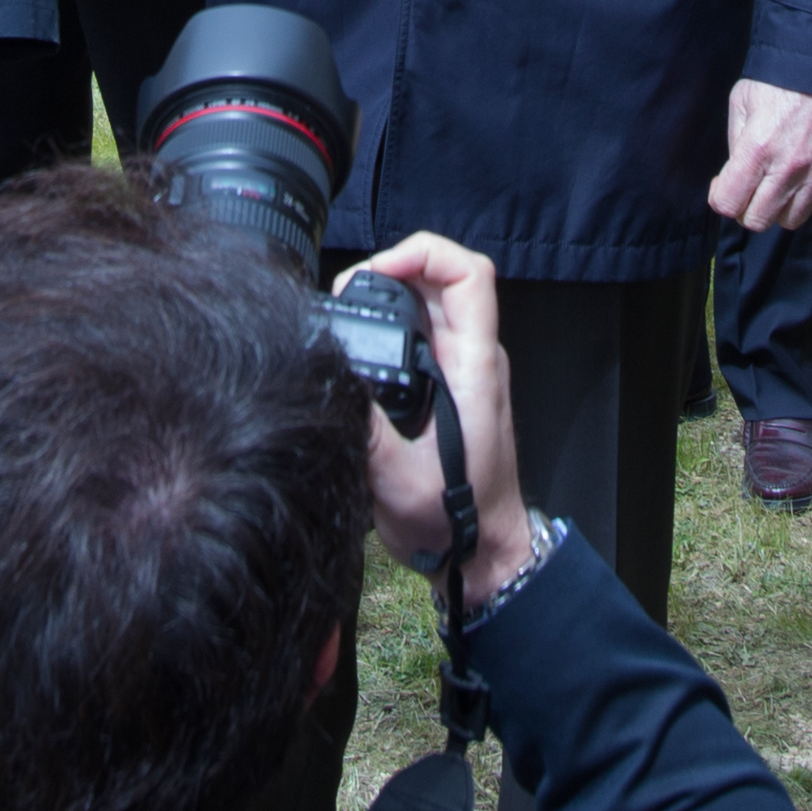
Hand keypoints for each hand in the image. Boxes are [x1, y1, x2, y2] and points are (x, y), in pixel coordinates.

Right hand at [355, 233, 541, 612]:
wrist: (482, 556)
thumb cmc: (458, 524)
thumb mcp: (399, 481)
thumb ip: (365, 431)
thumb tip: (329, 379)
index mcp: (475, 369)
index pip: (470, 276)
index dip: (423, 254)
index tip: (377, 272)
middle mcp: (473, 360)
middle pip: (440, 280)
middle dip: (390, 272)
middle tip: (345, 297)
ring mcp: (462, 372)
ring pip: (429, 305)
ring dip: (388, 299)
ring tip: (345, 318)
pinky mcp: (448, 388)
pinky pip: (421, 334)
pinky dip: (389, 326)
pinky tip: (357, 349)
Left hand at [711, 78, 811, 229]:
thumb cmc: (781, 80)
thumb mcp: (742, 101)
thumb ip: (735, 144)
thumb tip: (733, 177)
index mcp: (758, 148)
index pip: (728, 203)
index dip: (720, 198)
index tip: (723, 185)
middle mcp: (789, 167)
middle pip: (757, 221)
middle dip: (746, 208)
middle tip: (748, 189)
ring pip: (789, 220)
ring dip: (778, 207)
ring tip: (776, 182)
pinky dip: (805, 198)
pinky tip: (800, 175)